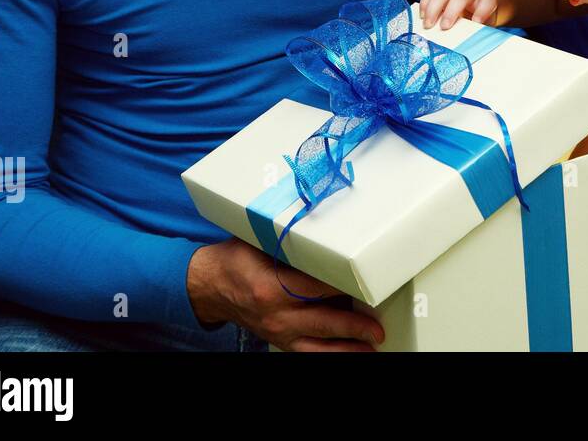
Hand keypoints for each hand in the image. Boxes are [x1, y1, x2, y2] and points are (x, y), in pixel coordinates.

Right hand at [187, 238, 384, 351]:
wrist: (210, 286)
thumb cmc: (237, 259)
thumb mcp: (260, 243)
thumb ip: (291, 245)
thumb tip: (329, 235)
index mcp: (271, 286)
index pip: (315, 288)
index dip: (343, 287)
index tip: (366, 283)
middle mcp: (275, 313)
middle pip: (322, 321)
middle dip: (353, 326)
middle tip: (377, 328)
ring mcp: (276, 331)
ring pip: (317, 345)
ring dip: (346, 347)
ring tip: (371, 345)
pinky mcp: (277, 340)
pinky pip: (306, 352)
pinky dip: (328, 353)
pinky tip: (349, 352)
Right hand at [419, 0, 497, 29]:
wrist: (471, 4)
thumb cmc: (476, 19)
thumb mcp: (482, 26)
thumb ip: (476, 34)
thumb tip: (467, 49)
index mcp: (485, 0)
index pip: (488, 1)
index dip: (483, 11)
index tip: (476, 22)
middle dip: (452, 11)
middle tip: (444, 27)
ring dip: (433, 9)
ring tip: (428, 26)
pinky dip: (424, 4)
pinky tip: (421, 17)